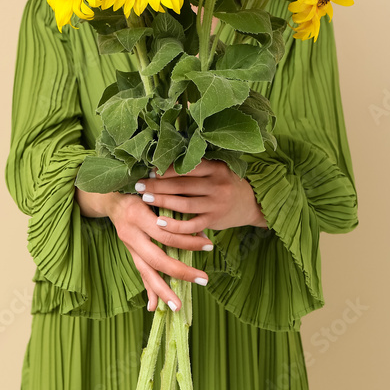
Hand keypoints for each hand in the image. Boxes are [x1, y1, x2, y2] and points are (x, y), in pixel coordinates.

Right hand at [74, 187, 211, 312]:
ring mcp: (128, 246)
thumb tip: (199, 227)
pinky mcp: (129, 253)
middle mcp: (131, 234)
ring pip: (146, 272)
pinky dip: (148, 290)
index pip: (166, 234)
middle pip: (157, 258)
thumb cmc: (139, 191)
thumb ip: (172, 207)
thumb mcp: (154, 193)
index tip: (209, 244)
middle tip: (203, 279)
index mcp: (138, 215)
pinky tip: (154, 307)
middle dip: (181, 272)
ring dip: (163, 290)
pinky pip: (140, 274)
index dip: (188, 240)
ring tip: (177, 306)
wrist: (111, 197)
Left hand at [134, 158, 268, 233]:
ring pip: (184, 204)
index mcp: (217, 168)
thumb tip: (163, 165)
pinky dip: (174, 225)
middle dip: (158, 185)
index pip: (187, 167)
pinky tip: (160, 222)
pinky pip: (191, 225)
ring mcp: (217, 204)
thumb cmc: (225, 183)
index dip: (166, 169)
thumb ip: (197, 167)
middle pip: (182, 185)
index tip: (149, 170)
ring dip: (162, 201)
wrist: (250, 203)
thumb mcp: (217, 170)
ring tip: (144, 198)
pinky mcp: (214, 221)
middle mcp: (218, 185)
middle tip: (139, 184)